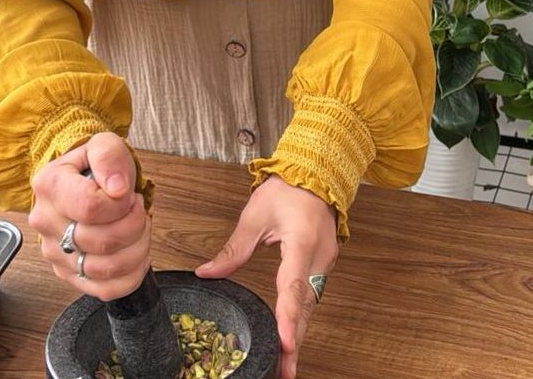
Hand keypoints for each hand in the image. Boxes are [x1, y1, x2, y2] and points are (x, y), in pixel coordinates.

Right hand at [29, 131, 150, 299]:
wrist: (82, 179)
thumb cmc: (94, 165)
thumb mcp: (104, 144)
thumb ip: (109, 157)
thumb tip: (117, 189)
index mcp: (49, 186)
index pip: (91, 207)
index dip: (121, 203)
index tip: (128, 192)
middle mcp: (45, 222)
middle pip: (101, 242)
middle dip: (135, 224)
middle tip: (138, 208)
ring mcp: (55, 252)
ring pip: (105, 269)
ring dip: (137, 249)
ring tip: (139, 228)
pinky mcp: (68, 274)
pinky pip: (104, 290)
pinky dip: (131, 276)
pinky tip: (136, 254)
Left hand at [195, 176, 338, 378]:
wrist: (315, 173)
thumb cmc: (288, 189)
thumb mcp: (255, 215)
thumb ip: (234, 248)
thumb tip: (207, 272)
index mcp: (301, 242)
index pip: (292, 285)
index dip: (288, 317)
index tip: (286, 343)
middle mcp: (318, 258)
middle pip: (305, 306)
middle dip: (295, 341)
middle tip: (284, 371)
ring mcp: (325, 264)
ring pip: (310, 306)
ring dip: (299, 333)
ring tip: (285, 363)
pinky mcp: (322, 266)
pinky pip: (311, 297)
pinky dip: (302, 318)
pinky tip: (292, 336)